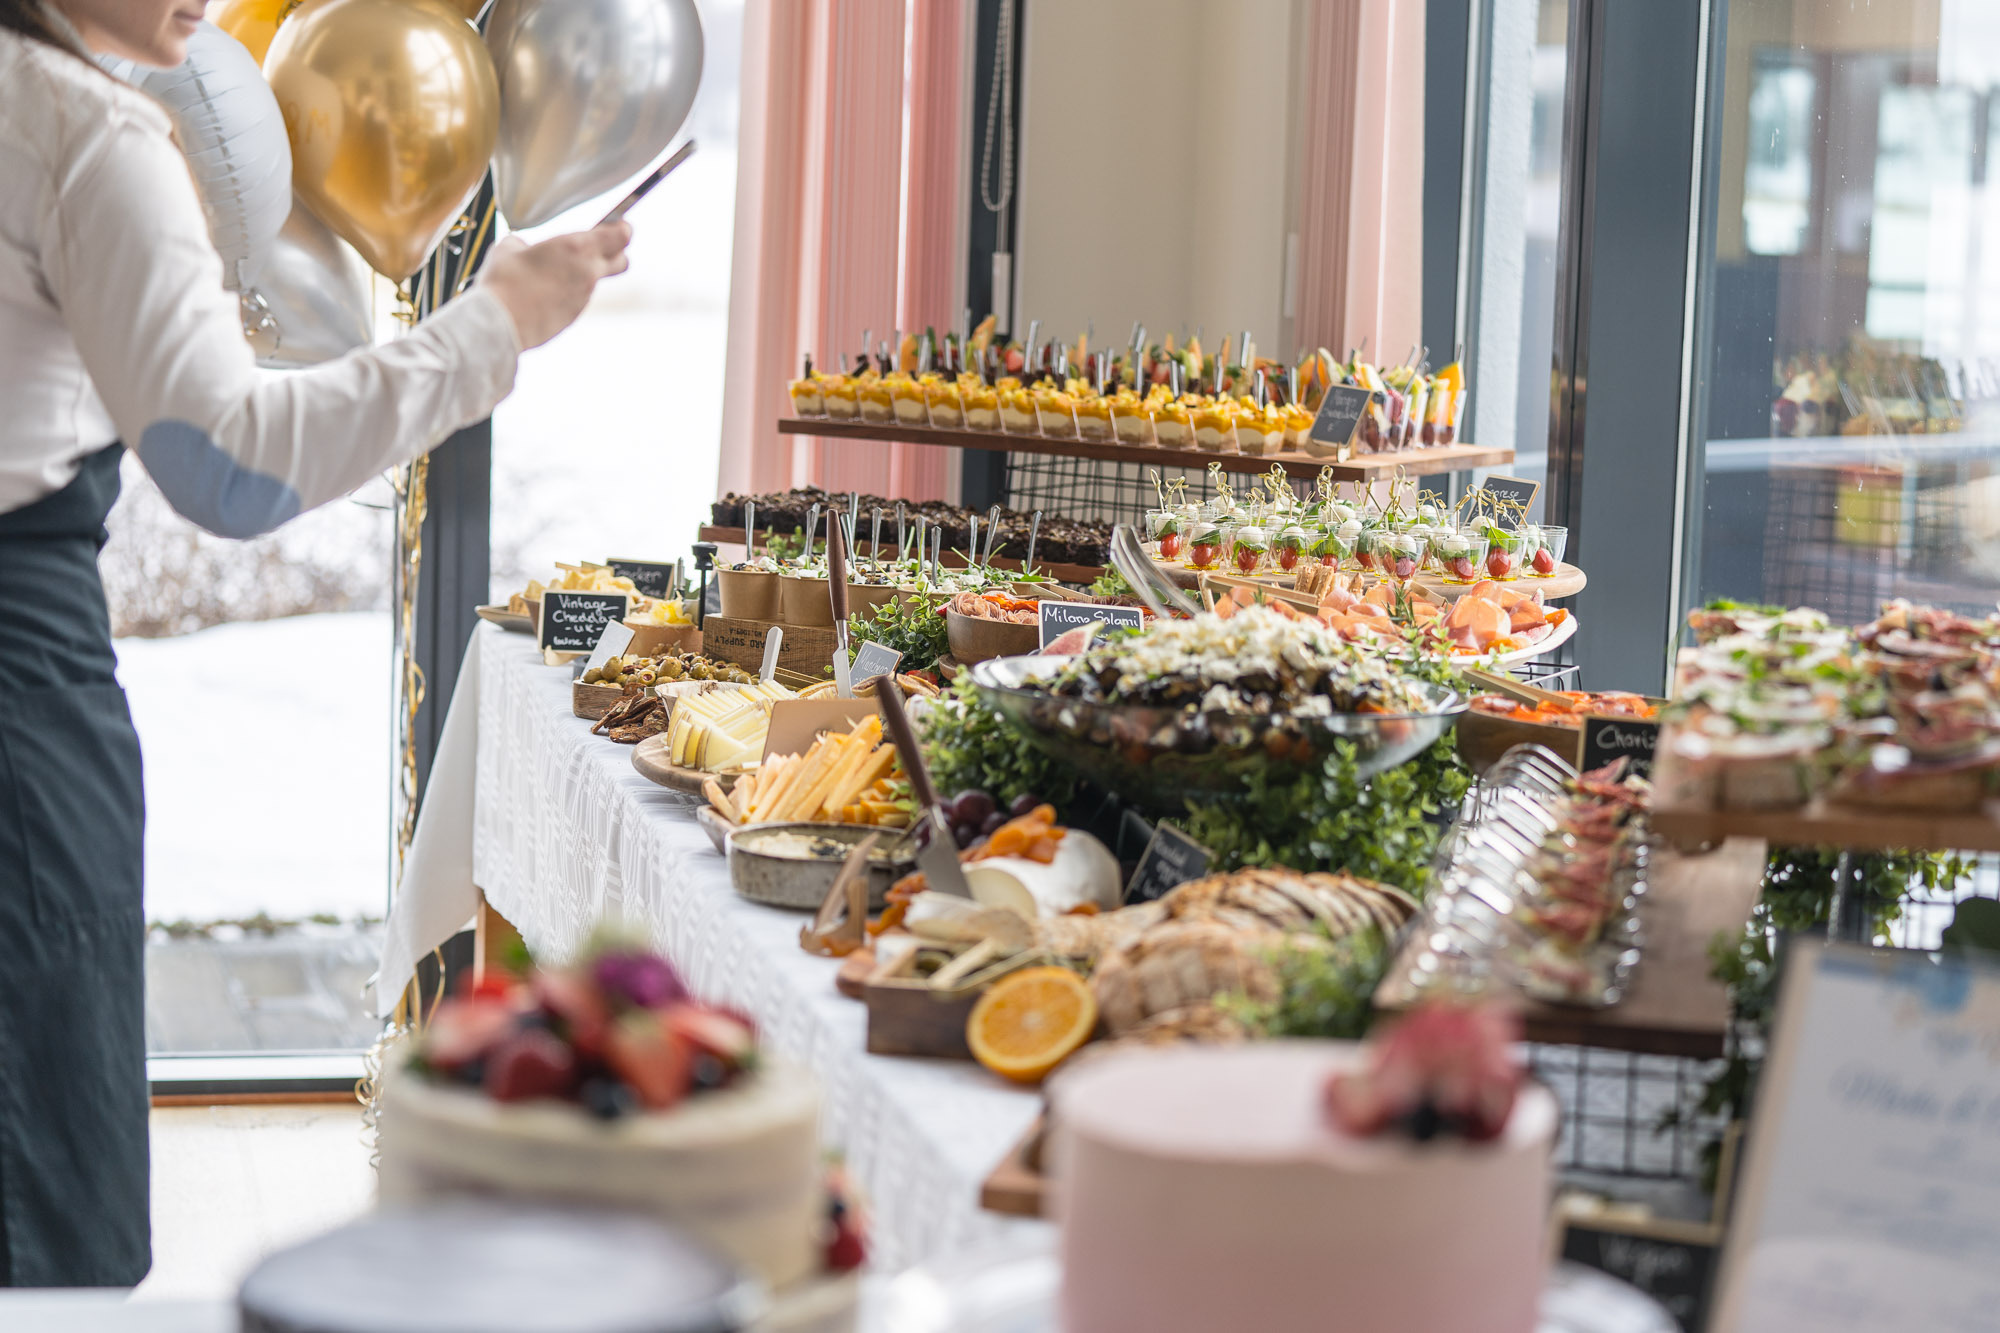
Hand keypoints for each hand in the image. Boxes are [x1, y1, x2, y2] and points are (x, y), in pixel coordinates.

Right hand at [478, 223, 631, 349]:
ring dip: (581, 276)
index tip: (615, 225)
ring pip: (594, 282)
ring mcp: (583, 299)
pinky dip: (566, 296)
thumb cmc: (504, 281)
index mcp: (578, 248)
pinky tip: (541, 296)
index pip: (621, 235)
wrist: (499, 323)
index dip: (621, 229)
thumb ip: (524, 243)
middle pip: (622, 261)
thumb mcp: (509, 248)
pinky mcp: (573, 318)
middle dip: (616, 253)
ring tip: (549, 275)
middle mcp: (588, 274)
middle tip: (597, 249)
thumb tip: (522, 247)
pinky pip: (576, 300)